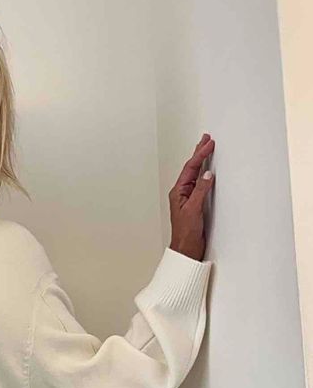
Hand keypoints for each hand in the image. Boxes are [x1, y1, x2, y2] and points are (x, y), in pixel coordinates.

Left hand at [168, 133, 213, 260]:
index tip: (209, 144)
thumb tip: (207, 175)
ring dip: (201, 161)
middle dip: (199, 153)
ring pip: (195, 174)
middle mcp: (182, 193)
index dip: (200, 155)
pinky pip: (200, 183)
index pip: (191, 168)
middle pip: (191, 168)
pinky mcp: (195, 203)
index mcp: (178, 192)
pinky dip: (204, 173)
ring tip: (206, 148)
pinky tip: (208, 169)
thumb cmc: (186, 234)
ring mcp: (188, 197)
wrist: (186, 249)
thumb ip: (200, 191)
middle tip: (206, 139)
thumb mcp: (194, 210)